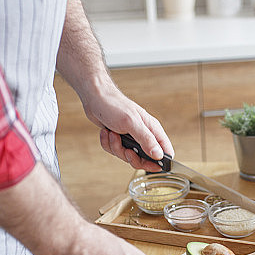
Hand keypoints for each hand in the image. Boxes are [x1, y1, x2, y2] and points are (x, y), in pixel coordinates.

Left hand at [56, 0, 174, 172]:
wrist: (90, 89)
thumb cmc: (110, 101)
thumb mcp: (130, 122)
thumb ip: (146, 139)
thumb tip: (161, 156)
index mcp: (151, 127)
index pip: (164, 149)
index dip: (158, 161)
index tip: (153, 165)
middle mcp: (142, 129)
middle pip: (143, 156)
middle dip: (130, 155)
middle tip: (121, 147)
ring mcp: (129, 132)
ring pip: (127, 155)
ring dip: (116, 148)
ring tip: (109, 134)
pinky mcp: (115, 133)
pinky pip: (114, 150)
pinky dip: (108, 144)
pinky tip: (104, 133)